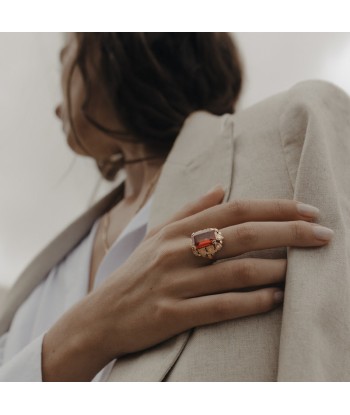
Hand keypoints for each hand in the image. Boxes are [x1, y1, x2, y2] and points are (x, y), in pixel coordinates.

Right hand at [43, 186, 332, 379]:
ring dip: (275, 268)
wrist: (101, 315)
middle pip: (242, 235)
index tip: (308, 210)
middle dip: (289, 232)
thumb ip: (190, 210)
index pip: (235, 209)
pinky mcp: (171, 314)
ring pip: (235, 271)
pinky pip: (220, 306)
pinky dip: (253, 302)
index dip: (275, 208)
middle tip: (323, 235)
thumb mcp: (157, 234)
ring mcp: (173, 283)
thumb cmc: (135, 273)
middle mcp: (176, 251)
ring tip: (302, 267)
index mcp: (176, 229)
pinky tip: (275, 299)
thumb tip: (221, 188)